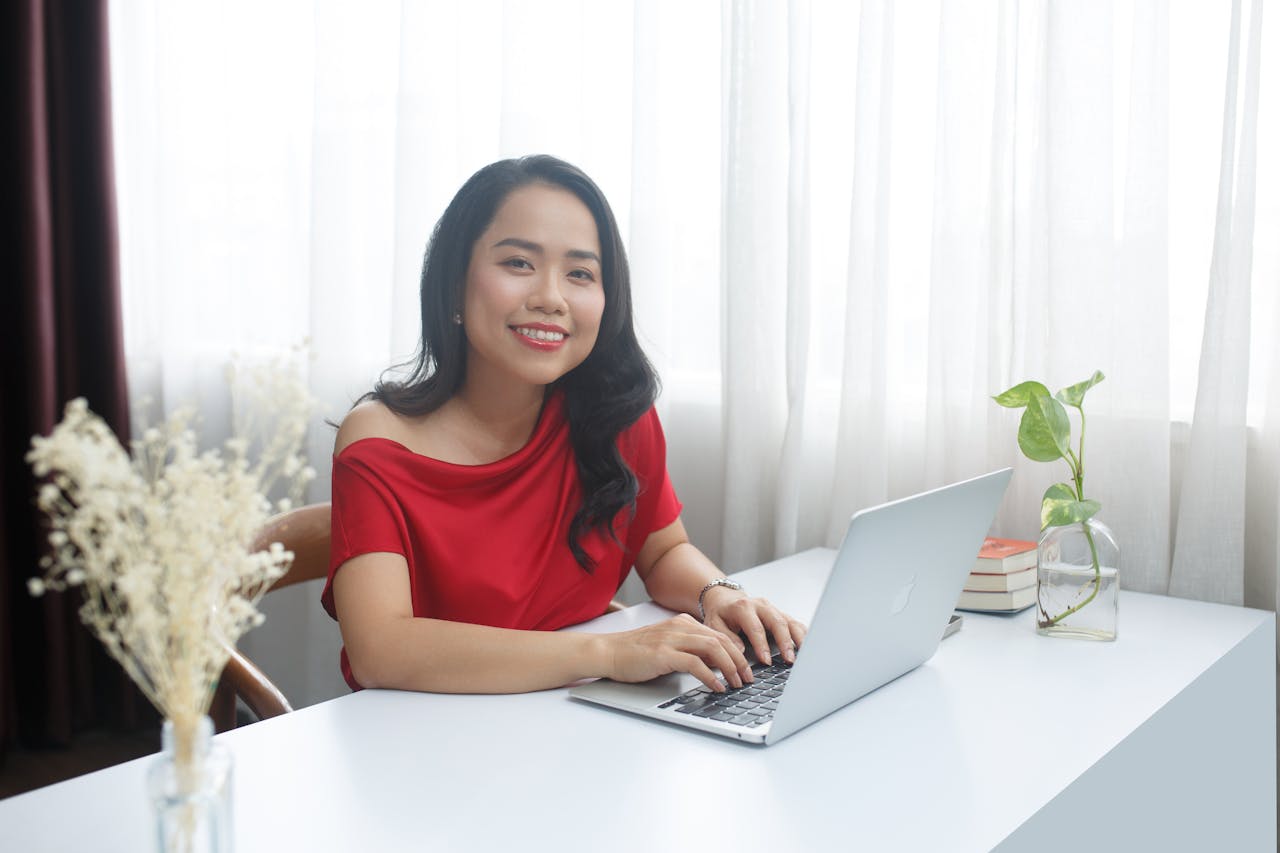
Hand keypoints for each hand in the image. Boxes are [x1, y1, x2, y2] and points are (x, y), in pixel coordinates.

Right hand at [603, 614, 753, 691]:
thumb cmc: (635, 653)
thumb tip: (715, 665)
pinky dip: (711, 676)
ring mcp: (671, 639)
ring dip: (730, 667)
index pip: (719, 634)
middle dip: (739, 661)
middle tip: (748, 678)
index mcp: (682, 623)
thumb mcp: (668, 646)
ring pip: (712, 648)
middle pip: (721, 640)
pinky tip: (717, 687)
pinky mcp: (663, 654)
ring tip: (736, 683)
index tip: (746, 669)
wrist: (608, 652)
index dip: (737, 652)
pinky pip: (695, 663)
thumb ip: (690, 650)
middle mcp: (680, 627)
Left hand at [700, 587, 807, 665]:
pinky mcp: (780, 613)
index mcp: (743, 607)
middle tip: (789, 659)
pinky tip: (808, 646)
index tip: (766, 660)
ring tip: (805, 654)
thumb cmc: (720, 614)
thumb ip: (727, 637)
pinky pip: (794, 623)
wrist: (725, 599)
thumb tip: (740, 650)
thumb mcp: (714, 625)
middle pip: (777, 622)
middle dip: (785, 642)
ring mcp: (773, 608)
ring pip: (789, 621)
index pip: (755, 627)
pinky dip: (803, 634)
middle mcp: (761, 605)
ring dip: (798, 638)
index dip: (762, 645)